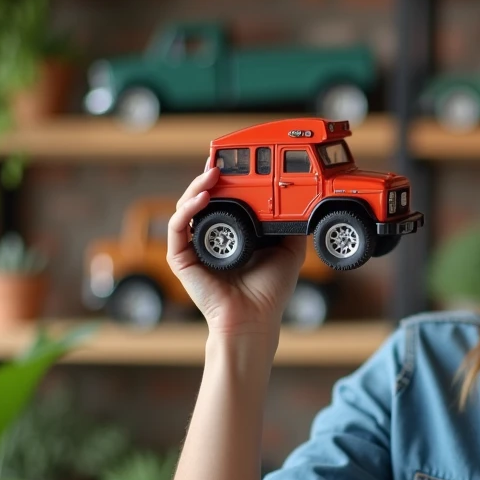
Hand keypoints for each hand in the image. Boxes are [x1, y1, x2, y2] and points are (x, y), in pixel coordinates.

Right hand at [167, 158, 305, 337]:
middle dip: (208, 177)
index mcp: (232, 234)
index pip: (224, 200)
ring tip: (211, 174)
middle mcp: (211, 238)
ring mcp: (193, 247)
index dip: (227, 181)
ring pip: (185, 208)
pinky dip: (187, 210)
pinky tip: (202, 198)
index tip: (235, 162)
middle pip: (202, 199)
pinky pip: (176, 228)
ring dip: (196, 188)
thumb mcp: (288, 251)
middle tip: (217, 161)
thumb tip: (303, 202)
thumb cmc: (270, 291)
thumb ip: (292, 226)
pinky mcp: (180, 259)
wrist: (256, 319)